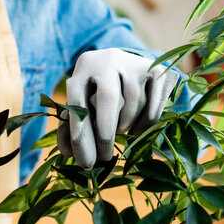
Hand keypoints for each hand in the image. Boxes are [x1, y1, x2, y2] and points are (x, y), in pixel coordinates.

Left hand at [58, 48, 177, 167]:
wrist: (128, 64)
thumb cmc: (98, 91)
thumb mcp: (83, 102)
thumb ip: (72, 125)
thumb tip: (67, 151)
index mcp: (83, 68)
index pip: (77, 102)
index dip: (80, 136)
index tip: (85, 162)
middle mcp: (107, 60)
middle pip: (108, 97)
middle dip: (106, 132)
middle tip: (105, 158)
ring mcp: (133, 62)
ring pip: (133, 100)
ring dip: (127, 124)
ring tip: (122, 132)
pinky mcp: (156, 68)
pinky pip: (154, 101)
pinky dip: (147, 121)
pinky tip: (138, 129)